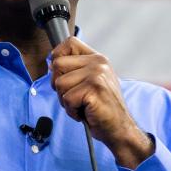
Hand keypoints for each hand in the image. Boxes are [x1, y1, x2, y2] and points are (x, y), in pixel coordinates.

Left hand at [50, 37, 152, 168]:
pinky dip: (72, 111)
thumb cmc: (102, 108)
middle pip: (57, 64)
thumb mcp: (91, 82)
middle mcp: (98, 63)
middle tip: (75, 97)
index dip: (58, 56)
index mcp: (98, 59)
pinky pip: (67, 99)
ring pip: (59, 84)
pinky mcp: (93, 90)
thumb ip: (75, 70)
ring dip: (66, 100)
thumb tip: (51, 64)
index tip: (61, 72)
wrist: (119, 128)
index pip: (70, 43)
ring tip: (82, 105)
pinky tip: (85, 112)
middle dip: (59, 85)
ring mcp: (97, 75)